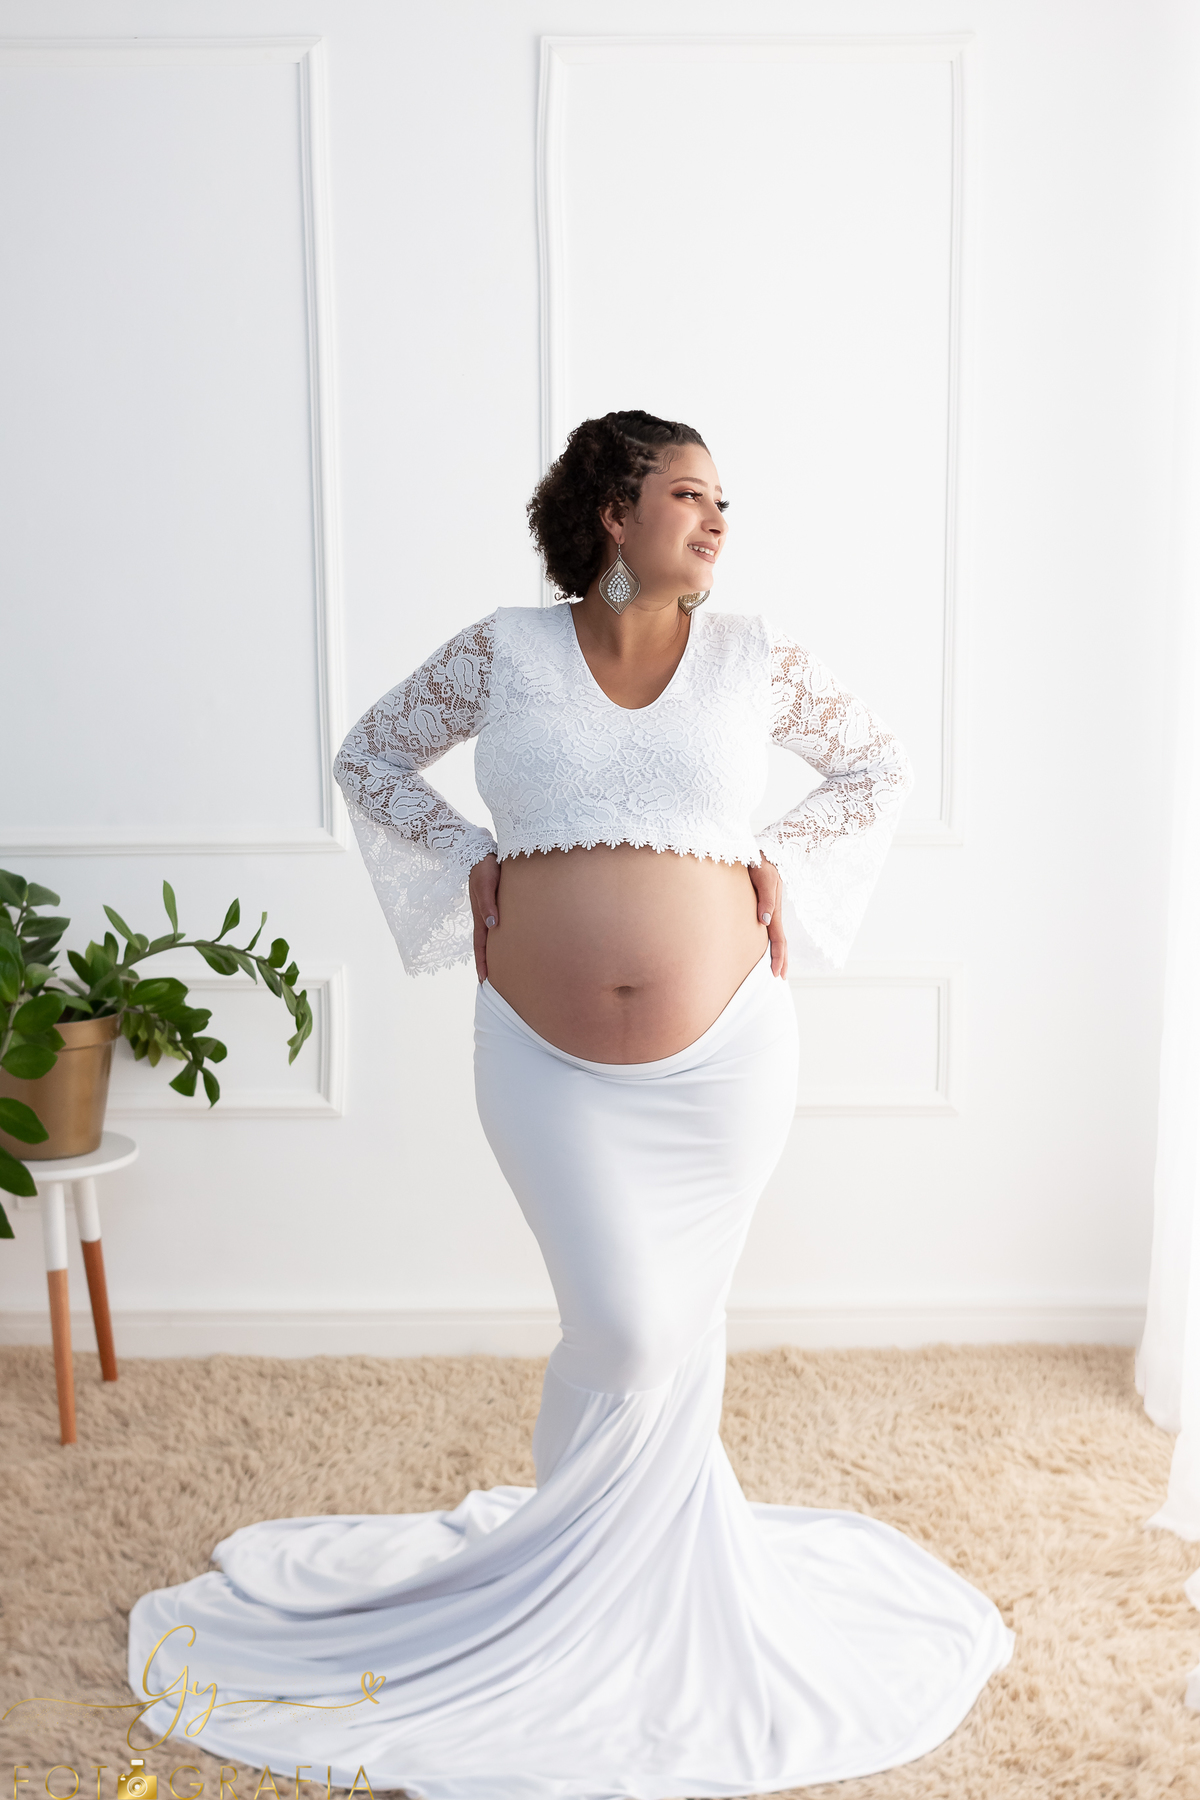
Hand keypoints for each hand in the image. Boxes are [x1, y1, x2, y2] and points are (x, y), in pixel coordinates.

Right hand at [469, 853, 499, 983]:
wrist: (483, 850)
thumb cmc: (484, 866)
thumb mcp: (485, 883)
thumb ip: (488, 903)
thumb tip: (493, 925)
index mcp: (480, 915)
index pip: (480, 945)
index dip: (482, 962)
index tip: (484, 980)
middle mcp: (485, 917)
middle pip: (487, 946)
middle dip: (489, 964)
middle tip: (495, 985)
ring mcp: (491, 911)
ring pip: (494, 937)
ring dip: (497, 953)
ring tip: (507, 970)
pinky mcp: (500, 904)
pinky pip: (501, 925)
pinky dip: (505, 938)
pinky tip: (513, 942)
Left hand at [748, 856, 787, 978]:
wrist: (762, 848)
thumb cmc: (760, 860)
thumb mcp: (762, 876)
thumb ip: (765, 898)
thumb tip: (765, 921)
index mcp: (774, 909)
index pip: (778, 939)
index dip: (778, 957)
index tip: (776, 974)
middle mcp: (773, 911)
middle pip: (780, 941)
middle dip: (781, 960)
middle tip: (779, 979)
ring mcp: (770, 908)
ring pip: (776, 935)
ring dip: (778, 952)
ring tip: (776, 968)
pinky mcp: (764, 903)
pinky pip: (769, 927)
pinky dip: (771, 940)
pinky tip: (766, 944)